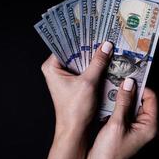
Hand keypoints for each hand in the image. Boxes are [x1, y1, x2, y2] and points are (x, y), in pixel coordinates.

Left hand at [42, 41, 112, 158]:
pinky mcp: (74, 83)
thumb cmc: (75, 109)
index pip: (65, 45)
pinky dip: (94, 66)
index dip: (80, 37)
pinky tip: (105, 60)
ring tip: (106, 46)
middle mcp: (56, 70)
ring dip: (92, 56)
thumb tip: (106, 46)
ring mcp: (65, 76)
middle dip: (89, 46)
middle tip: (103, 36)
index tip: (93, 28)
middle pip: (74, 52)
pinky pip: (84, 69)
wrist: (75, 130)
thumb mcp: (88, 82)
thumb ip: (98, 62)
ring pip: (80, 61)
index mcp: (52, 67)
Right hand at [86, 79, 157, 158]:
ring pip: (130, 104)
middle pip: (140, 100)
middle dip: (129, 91)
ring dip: (121, 97)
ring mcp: (133, 126)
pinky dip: (116, 104)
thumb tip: (128, 84)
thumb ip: (123, 103)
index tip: (129, 79)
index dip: (141, 87)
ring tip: (112, 90)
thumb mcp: (117, 124)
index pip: (151, 98)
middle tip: (118, 82)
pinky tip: (108, 100)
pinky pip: (122, 110)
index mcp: (148, 125)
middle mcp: (143, 125)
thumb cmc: (110, 153)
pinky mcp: (123, 127)